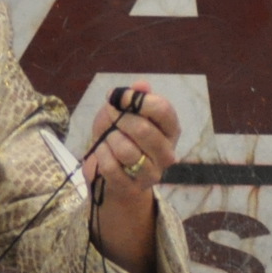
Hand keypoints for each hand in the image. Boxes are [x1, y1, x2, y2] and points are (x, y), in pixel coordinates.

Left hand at [80, 80, 182, 272]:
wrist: (108, 176)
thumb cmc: (118, 138)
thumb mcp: (122, 114)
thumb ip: (131, 98)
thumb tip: (140, 85)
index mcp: (170, 130)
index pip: (162, 110)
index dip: (136, 99)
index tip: (118, 96)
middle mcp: (167, 153)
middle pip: (143, 130)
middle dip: (118, 119)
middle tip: (109, 116)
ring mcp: (152, 173)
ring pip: (126, 150)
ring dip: (109, 139)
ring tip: (107, 138)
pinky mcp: (133, 188)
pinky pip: (112, 167)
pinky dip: (101, 156)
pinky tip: (102, 153)